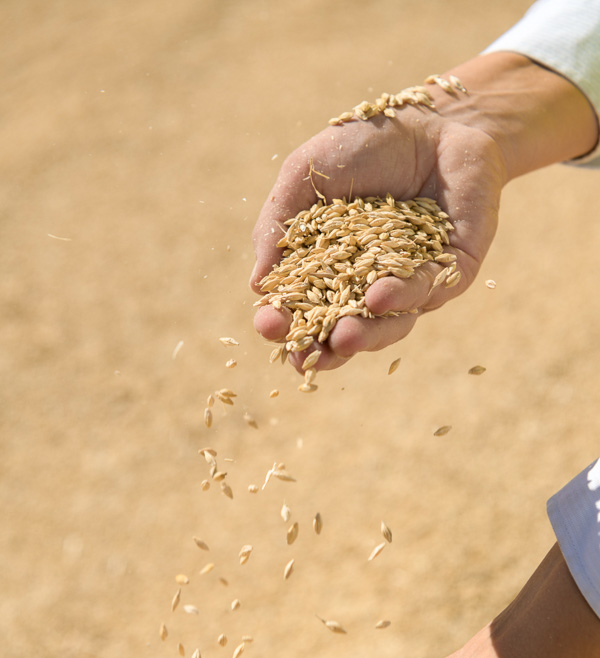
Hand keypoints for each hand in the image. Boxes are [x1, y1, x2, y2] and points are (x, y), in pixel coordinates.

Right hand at [251, 51, 596, 373]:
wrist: (435, 117)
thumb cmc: (363, 144)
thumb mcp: (305, 175)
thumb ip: (278, 225)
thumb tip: (257, 284)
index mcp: (331, 270)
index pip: (305, 310)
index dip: (286, 324)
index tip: (268, 327)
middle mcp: (371, 284)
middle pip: (346, 331)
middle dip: (324, 347)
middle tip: (305, 356)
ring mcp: (412, 282)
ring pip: (390, 324)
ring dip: (366, 335)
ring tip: (343, 337)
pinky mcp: (452, 271)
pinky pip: (427, 291)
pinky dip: (402, 295)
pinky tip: (380, 295)